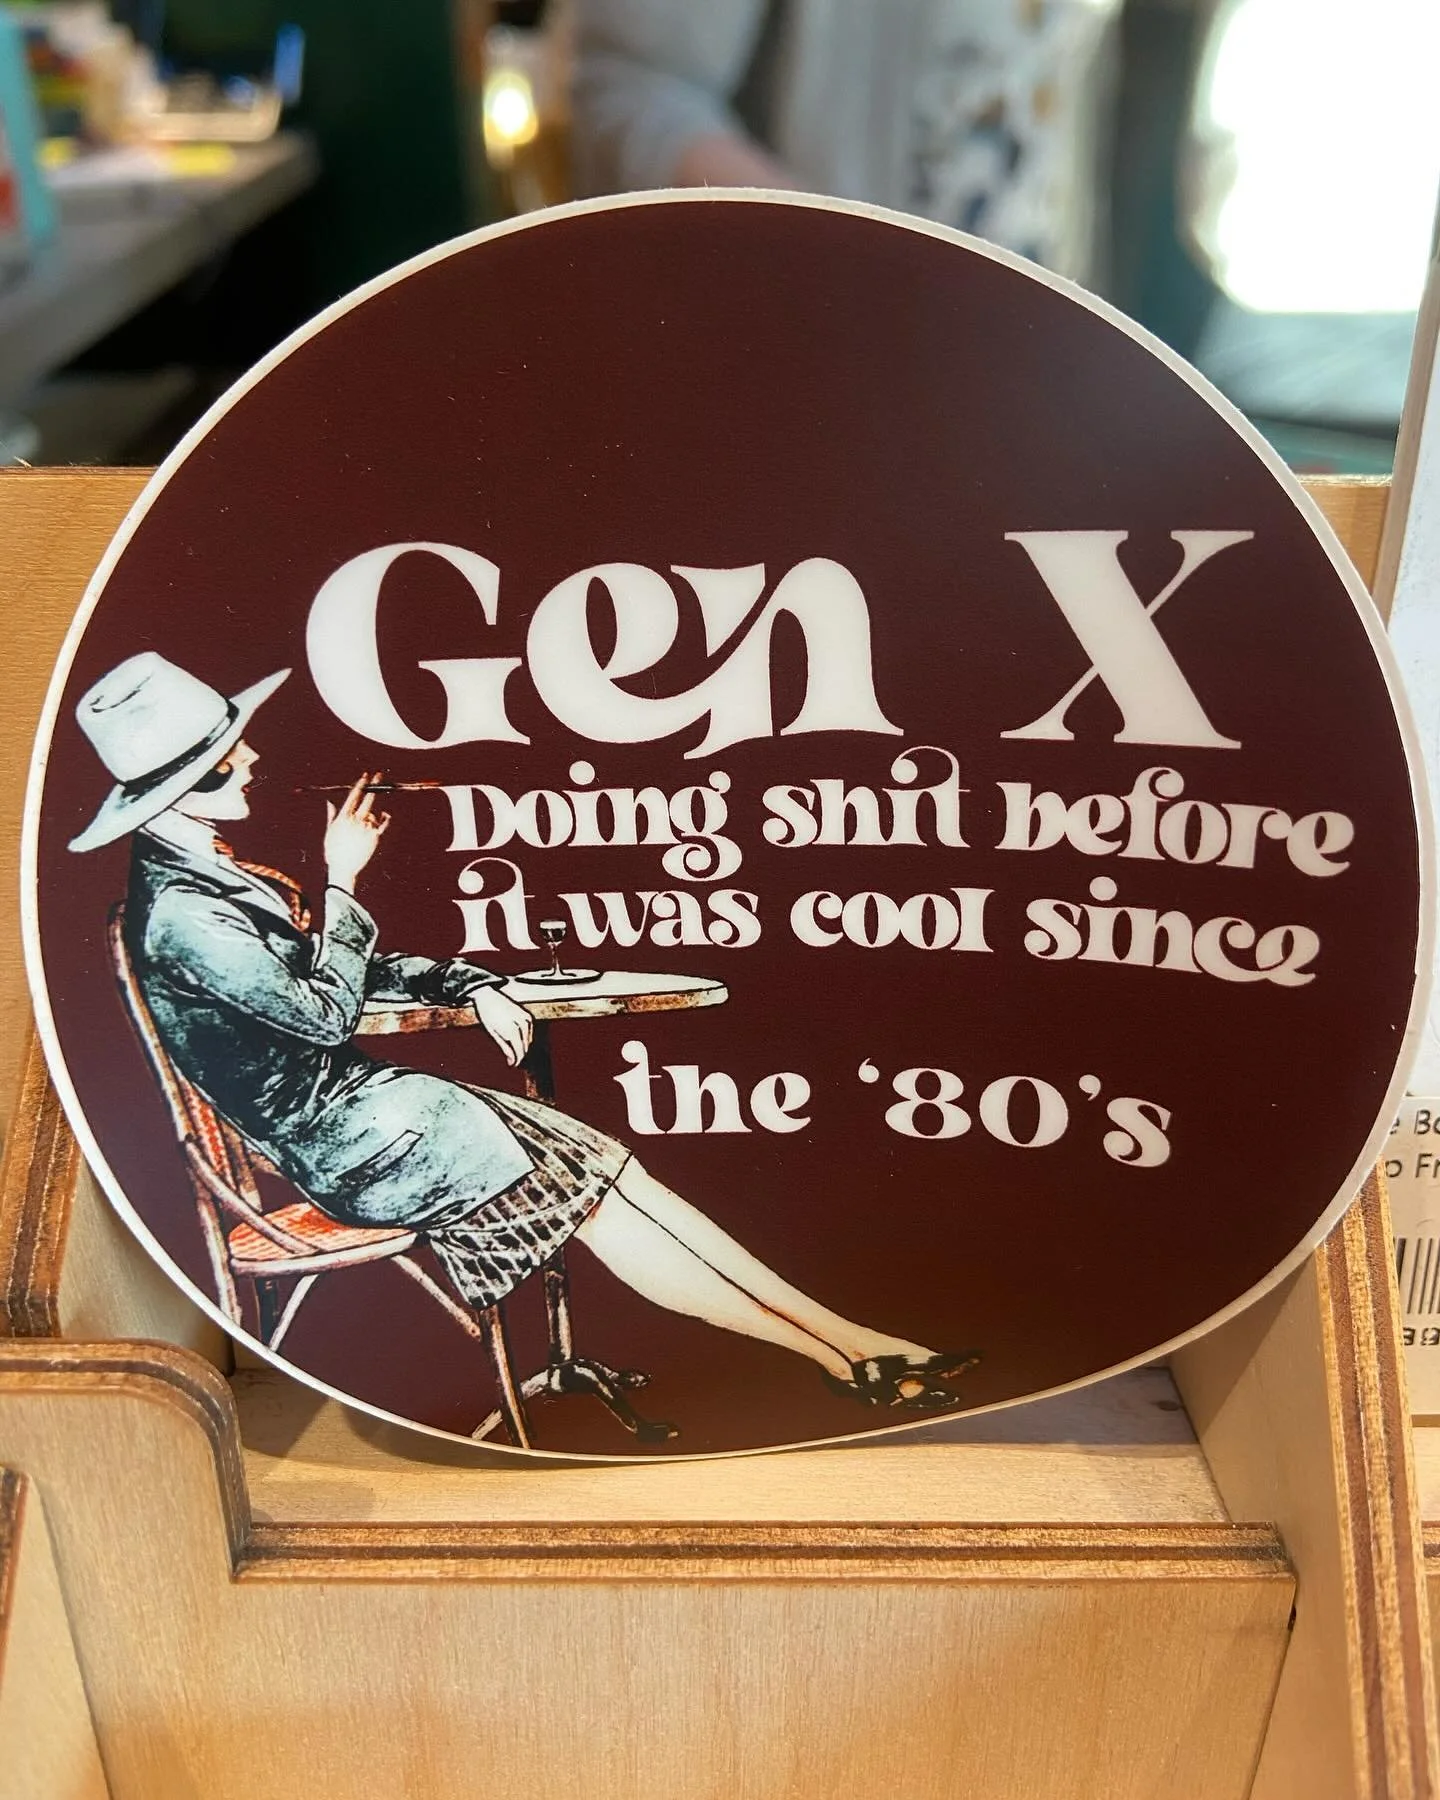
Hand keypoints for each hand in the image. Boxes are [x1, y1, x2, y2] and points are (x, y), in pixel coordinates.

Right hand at [324, 772, 388, 892]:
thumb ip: (331, 816)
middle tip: (379, 775)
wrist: (343, 868)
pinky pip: (383, 822)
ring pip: (373, 813)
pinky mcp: (375, 836)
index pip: (353, 796)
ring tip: (361, 830)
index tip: (365, 776)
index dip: (360, 784)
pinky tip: (385, 815)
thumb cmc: (333, 851)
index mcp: (343, 817)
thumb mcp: (330, 832)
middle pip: (368, 798)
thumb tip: (329, 802)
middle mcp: (355, 820)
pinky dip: (384, 818)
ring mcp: (366, 828)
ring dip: (371, 815)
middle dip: (374, 785)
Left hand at [472, 986, 532, 1067]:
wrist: (487, 995)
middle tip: (514, 1060)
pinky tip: (521, 1040)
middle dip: (520, 1054)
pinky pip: (530, 1030)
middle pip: (525, 1045)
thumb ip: (504, 1047)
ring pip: (529, 1038)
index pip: (519, 1050)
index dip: (517, 1059)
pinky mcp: (527, 1014)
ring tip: (517, 1051)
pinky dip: (527, 1037)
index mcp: (512, 1029)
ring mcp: (526, 1017)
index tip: (513, 1065)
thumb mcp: (492, 1032)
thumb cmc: (486, 1014)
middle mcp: (521, 1023)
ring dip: (524, 1046)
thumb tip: (512, 1060)